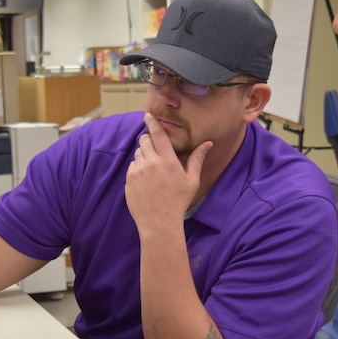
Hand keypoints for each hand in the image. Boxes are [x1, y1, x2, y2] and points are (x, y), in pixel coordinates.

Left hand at [125, 112, 210, 230]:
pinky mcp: (129, 180)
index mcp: (168, 161)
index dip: (152, 122)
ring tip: (153, 173)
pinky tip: (146, 182)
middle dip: (148, 141)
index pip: (158, 134)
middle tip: (156, 152)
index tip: (148, 116)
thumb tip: (208, 143)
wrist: (159, 223)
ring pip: (138, 153)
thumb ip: (197, 158)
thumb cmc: (178, 202)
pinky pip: (132, 167)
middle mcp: (151, 162)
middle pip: (144, 140)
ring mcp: (138, 171)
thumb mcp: (191, 180)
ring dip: (144, 156)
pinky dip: (137, 169)